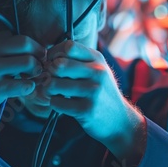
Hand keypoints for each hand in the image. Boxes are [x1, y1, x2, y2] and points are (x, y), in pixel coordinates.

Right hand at [0, 31, 44, 124]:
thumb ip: (4, 48)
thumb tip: (35, 46)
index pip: (18, 36)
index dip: (31, 46)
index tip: (32, 57)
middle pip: (25, 43)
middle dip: (38, 53)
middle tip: (39, 64)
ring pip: (27, 62)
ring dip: (36, 70)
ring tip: (31, 76)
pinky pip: (24, 84)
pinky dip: (30, 86)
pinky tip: (25, 88)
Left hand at [44, 40, 145, 160]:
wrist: (119, 120)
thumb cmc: (100, 92)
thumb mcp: (96, 70)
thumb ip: (77, 60)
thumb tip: (48, 55)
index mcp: (97, 59)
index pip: (69, 46)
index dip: (54, 53)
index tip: (52, 62)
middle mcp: (97, 72)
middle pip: (58, 64)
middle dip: (49, 73)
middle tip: (51, 80)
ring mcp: (93, 91)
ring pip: (53, 84)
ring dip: (48, 90)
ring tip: (54, 93)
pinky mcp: (86, 109)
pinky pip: (56, 102)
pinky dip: (54, 103)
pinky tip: (62, 104)